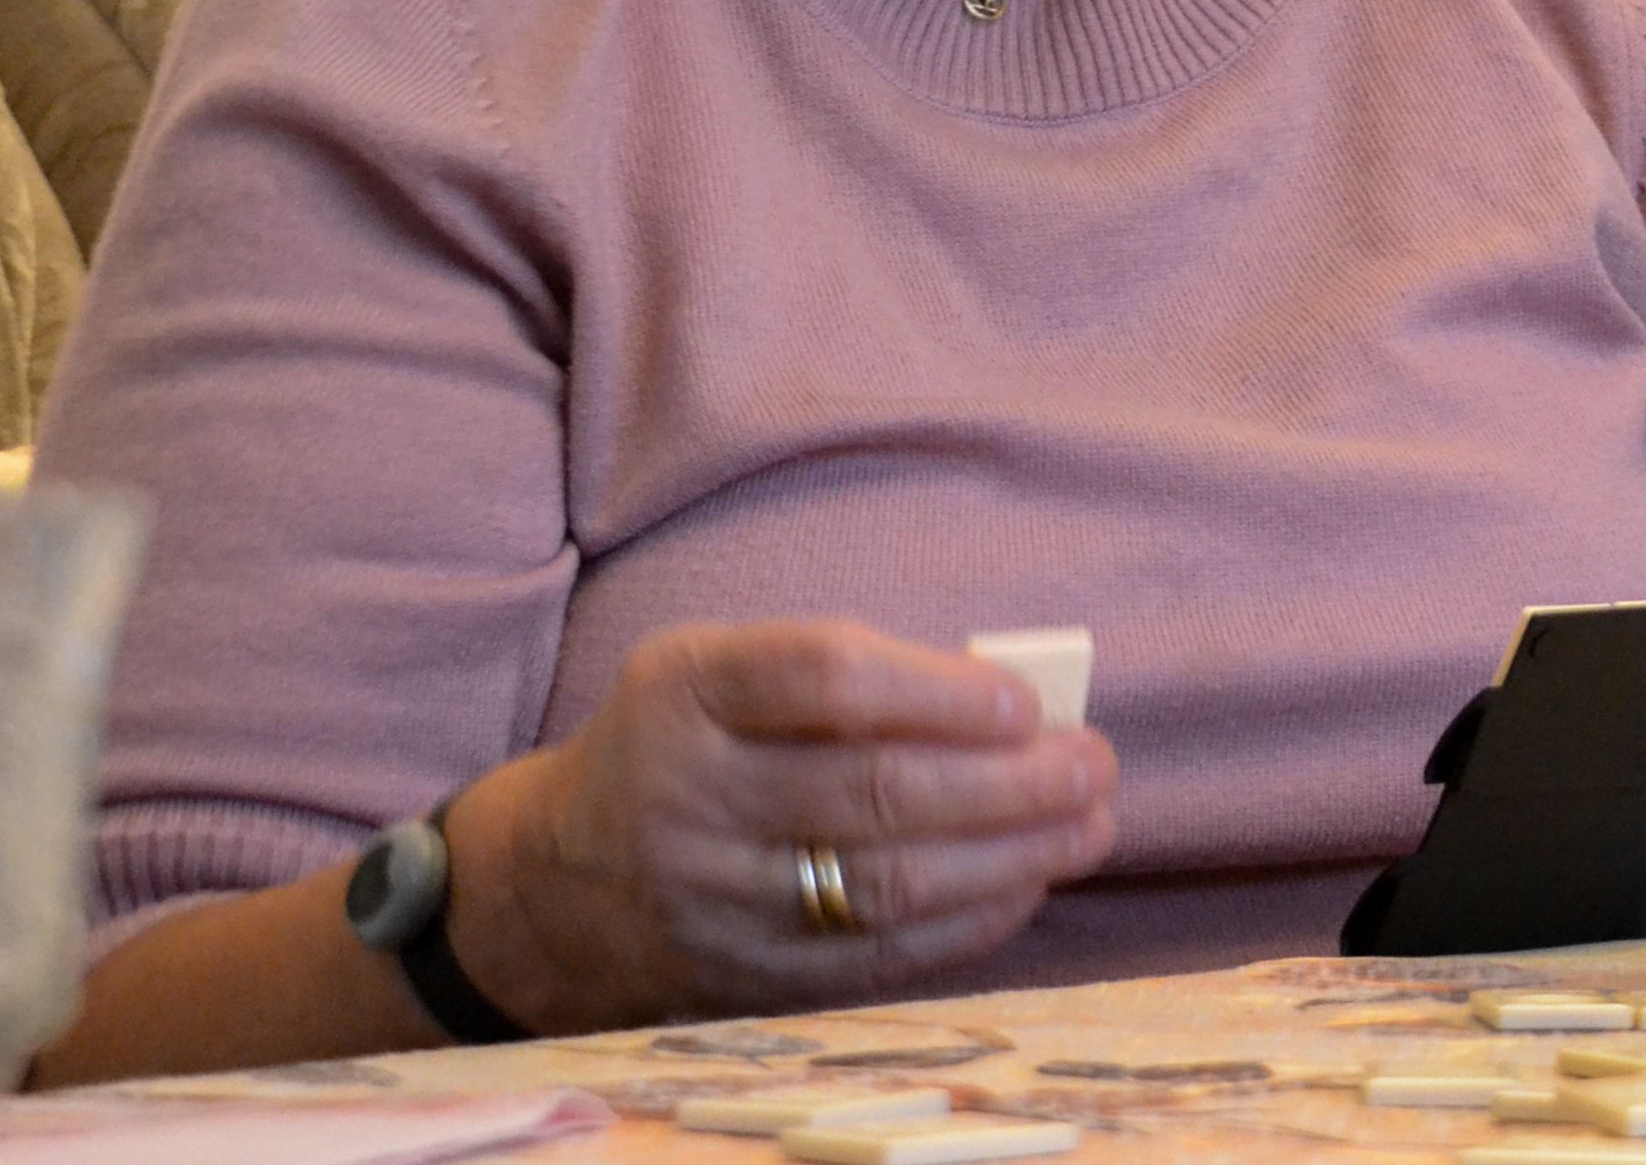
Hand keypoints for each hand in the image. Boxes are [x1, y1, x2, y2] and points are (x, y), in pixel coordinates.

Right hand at [441, 619, 1116, 1030]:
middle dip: (1007, 782)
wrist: (552, 878)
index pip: (826, 676)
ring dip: (1008, 858)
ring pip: (881, 883)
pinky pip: (871, 957)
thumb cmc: (688, 742)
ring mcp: (708, 895)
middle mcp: (686, 793)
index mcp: (686, 689)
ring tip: (1088, 828)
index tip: (1024, 701)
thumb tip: (1015, 704)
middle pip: (871, 790)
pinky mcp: (738, 975)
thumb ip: (846, 673)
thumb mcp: (726, 670)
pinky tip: (1026, 888)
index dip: (940, 691)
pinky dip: (964, 924)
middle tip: (1093, 767)